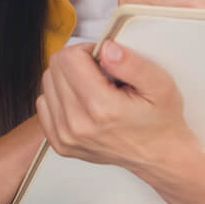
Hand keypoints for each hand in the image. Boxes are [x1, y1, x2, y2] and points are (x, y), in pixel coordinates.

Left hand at [34, 40, 196, 175]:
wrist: (158, 155)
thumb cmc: (160, 119)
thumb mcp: (160, 84)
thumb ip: (132, 63)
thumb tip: (106, 48)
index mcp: (101, 107)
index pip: (68, 58)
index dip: (87, 50)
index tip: (103, 60)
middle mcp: (77, 124)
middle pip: (55, 68)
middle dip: (77, 63)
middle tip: (101, 74)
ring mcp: (65, 137)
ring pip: (47, 84)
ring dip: (68, 79)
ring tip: (94, 89)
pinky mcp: (60, 144)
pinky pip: (44, 105)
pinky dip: (60, 98)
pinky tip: (82, 102)